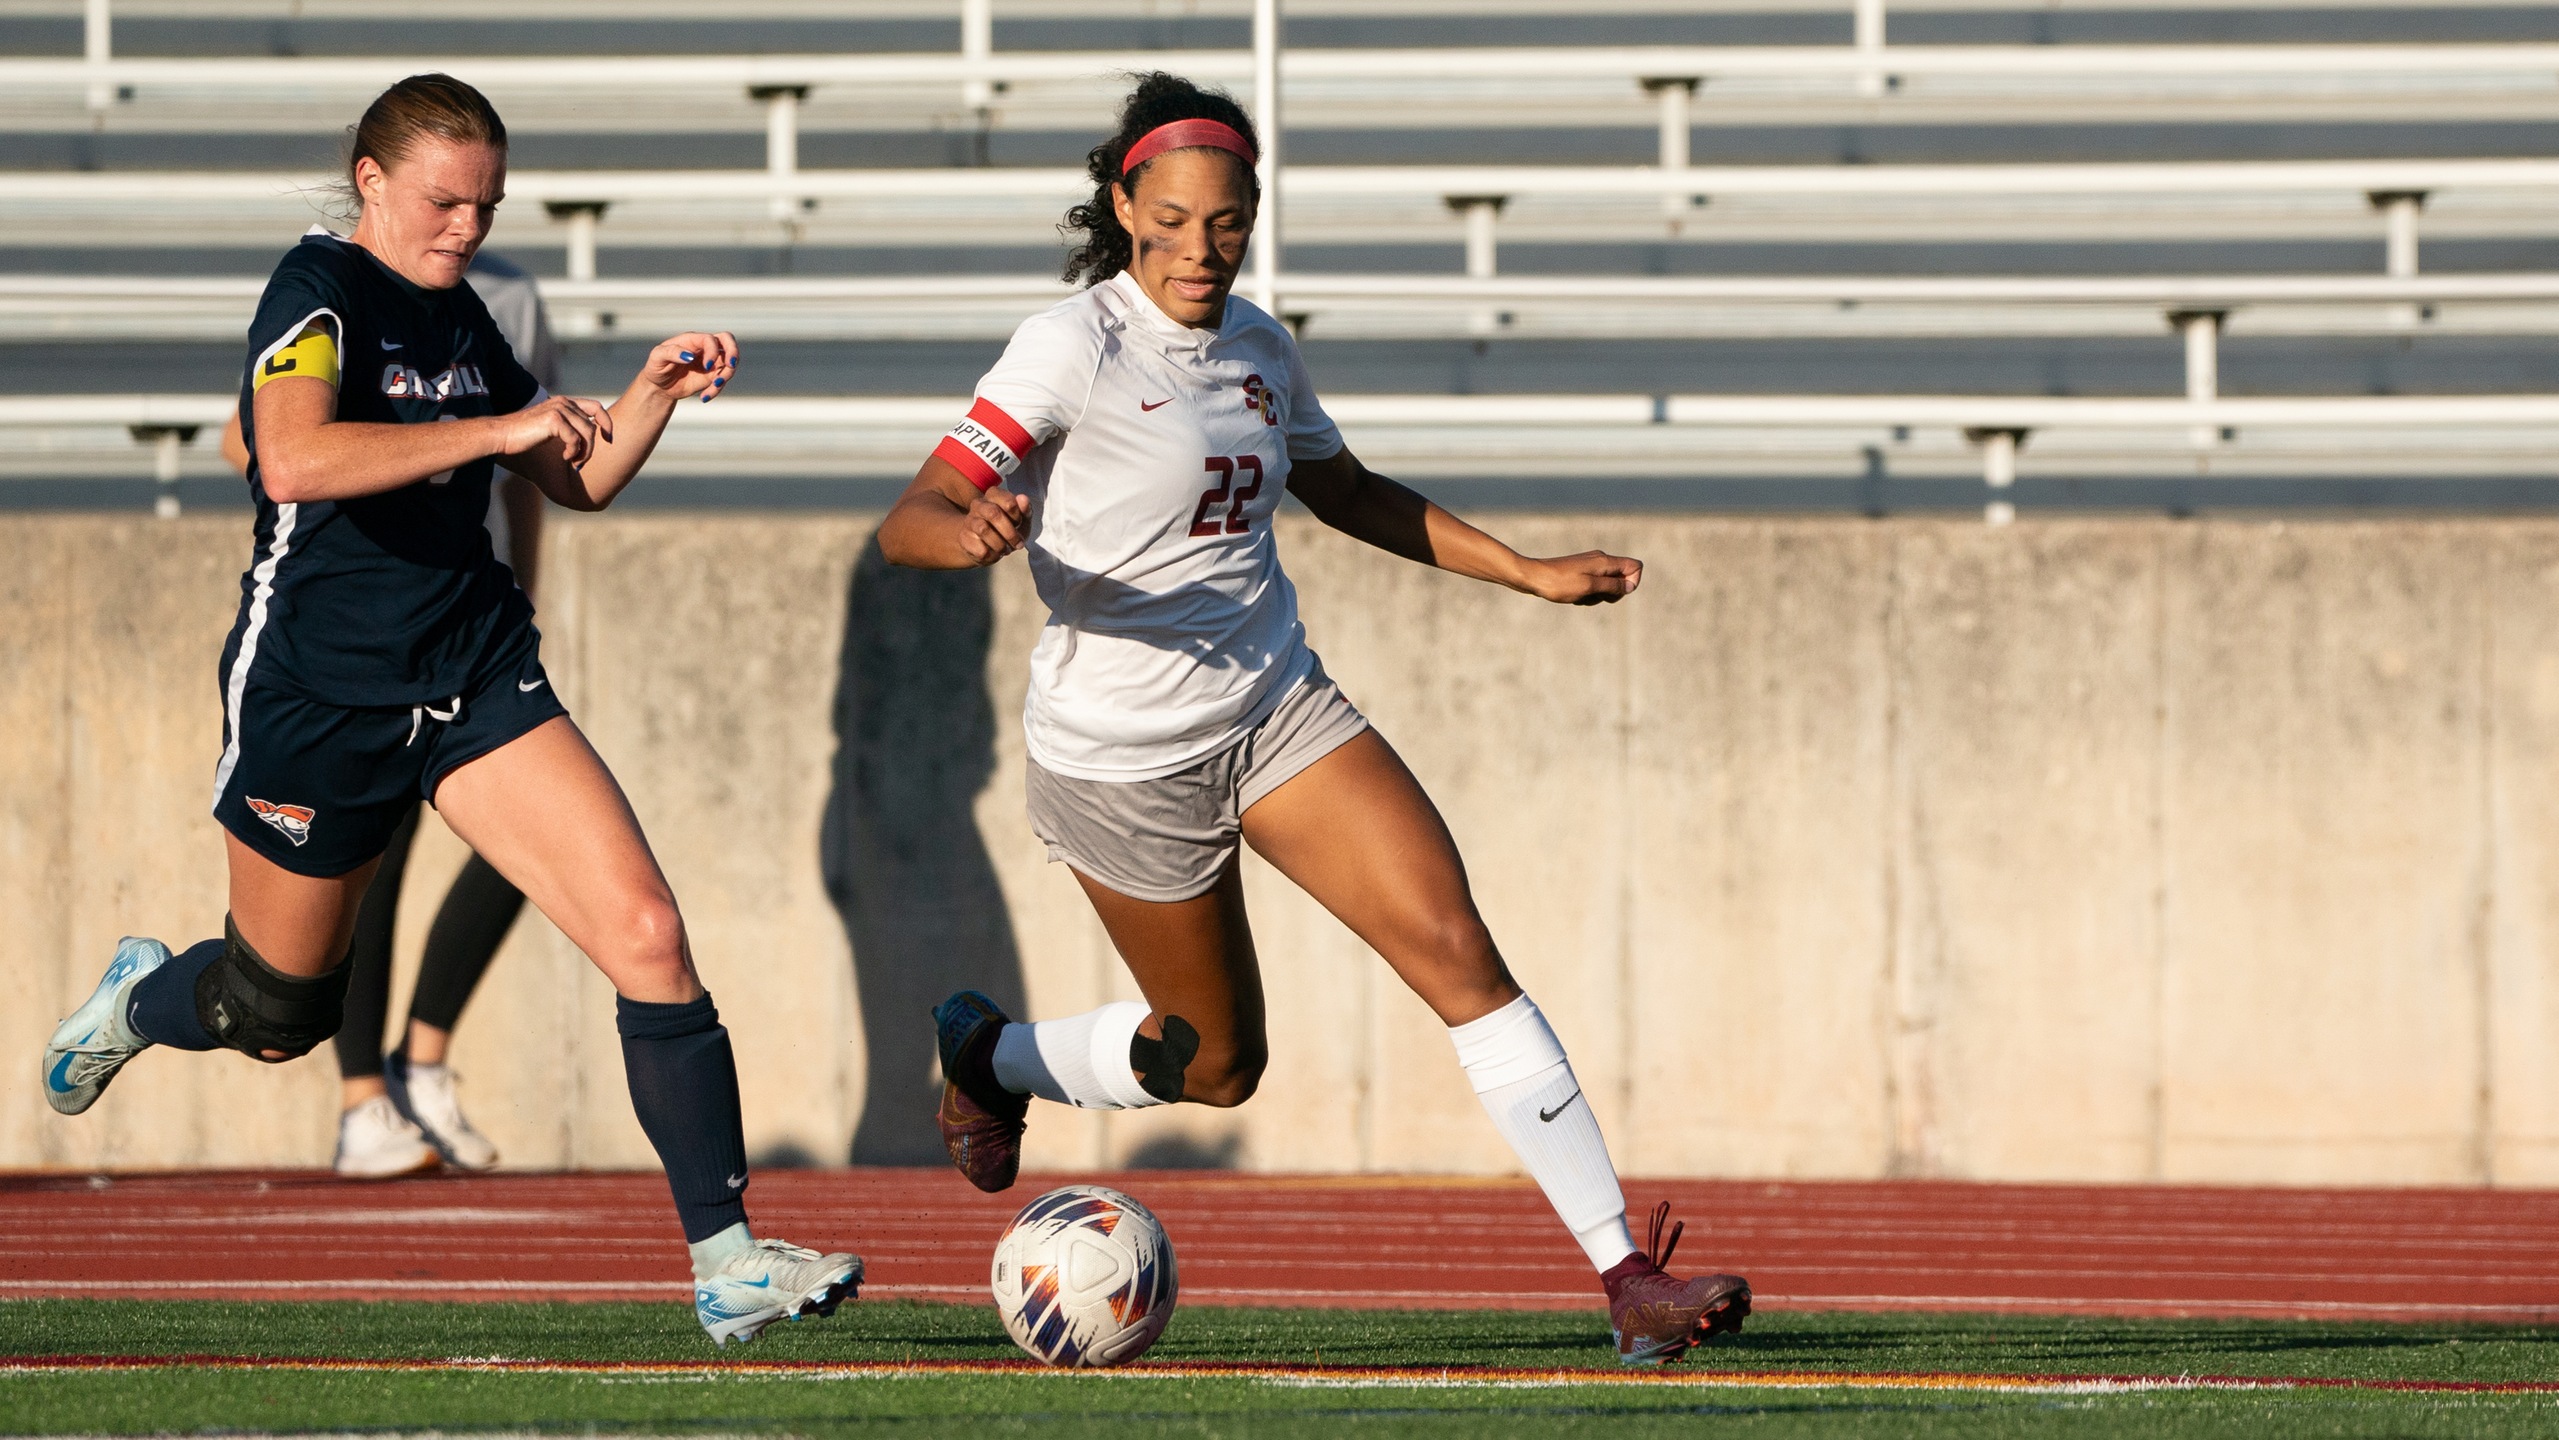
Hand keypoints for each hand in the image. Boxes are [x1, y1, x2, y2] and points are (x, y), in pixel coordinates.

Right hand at [496, 394, 612, 467]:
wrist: (503, 435)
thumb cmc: (526, 436)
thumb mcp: (551, 428)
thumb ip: (569, 426)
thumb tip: (590, 437)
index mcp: (565, 403)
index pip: (597, 407)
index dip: (607, 422)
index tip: (609, 439)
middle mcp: (564, 403)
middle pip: (592, 426)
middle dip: (591, 448)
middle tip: (580, 462)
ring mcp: (559, 409)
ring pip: (588, 433)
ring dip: (584, 452)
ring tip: (574, 462)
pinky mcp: (553, 420)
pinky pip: (575, 440)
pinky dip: (573, 452)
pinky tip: (564, 458)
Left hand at [642, 332, 739, 402]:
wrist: (660, 386)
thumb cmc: (656, 367)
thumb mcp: (657, 357)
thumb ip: (671, 352)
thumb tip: (689, 355)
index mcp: (691, 340)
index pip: (710, 339)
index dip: (712, 351)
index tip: (706, 366)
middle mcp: (704, 348)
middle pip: (728, 340)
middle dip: (733, 352)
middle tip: (731, 365)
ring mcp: (711, 361)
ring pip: (730, 363)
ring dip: (725, 377)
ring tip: (711, 389)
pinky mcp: (712, 376)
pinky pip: (723, 380)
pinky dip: (717, 390)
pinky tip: (704, 397)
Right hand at [957, 487, 1031, 565]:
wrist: (986, 546)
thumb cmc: (1007, 529)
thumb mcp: (1021, 520)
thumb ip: (1025, 510)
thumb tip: (1023, 498)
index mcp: (994, 495)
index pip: (1008, 501)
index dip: (1017, 516)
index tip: (1020, 525)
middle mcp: (979, 504)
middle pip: (993, 513)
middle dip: (1010, 533)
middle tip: (1017, 544)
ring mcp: (969, 520)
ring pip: (984, 530)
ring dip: (1000, 545)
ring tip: (1005, 549)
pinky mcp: (964, 537)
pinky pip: (979, 548)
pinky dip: (991, 555)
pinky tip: (993, 553)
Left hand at [1521, 551, 1641, 605]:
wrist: (1533, 577)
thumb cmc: (1558, 583)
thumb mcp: (1588, 587)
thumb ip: (1612, 586)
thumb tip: (1630, 586)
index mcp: (1604, 561)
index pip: (1635, 566)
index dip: (1632, 583)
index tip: (1614, 592)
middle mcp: (1600, 561)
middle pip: (1622, 579)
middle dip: (1612, 593)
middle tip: (1592, 595)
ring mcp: (1590, 566)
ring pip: (1607, 586)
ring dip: (1597, 596)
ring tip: (1579, 595)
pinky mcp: (1581, 573)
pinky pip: (1594, 587)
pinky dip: (1587, 595)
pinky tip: (1573, 596)